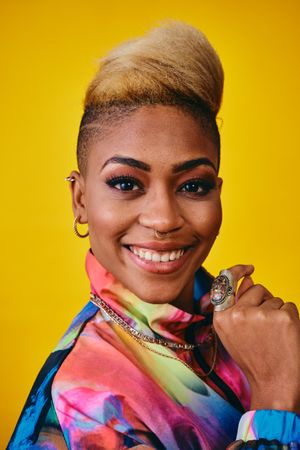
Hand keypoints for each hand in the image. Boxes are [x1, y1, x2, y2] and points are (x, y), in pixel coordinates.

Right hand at [212, 265, 299, 413]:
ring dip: (277, 313)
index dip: (237, 270)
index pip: (225, 282)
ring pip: (275, 299)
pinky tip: (284, 336)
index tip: (249, 268)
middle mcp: (237, 314)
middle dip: (264, 301)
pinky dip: (291, 319)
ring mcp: (260, 314)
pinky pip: (289, 306)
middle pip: (257, 288)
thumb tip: (248, 279)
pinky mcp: (282, 317)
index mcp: (222, 318)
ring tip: (274, 336)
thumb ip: (238, 305)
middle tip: (265, 327)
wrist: (274, 384)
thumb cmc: (256, 359)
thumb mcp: (235, 333)